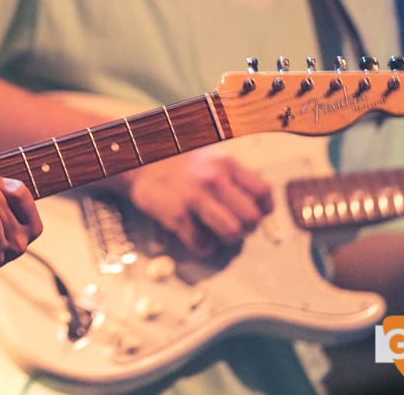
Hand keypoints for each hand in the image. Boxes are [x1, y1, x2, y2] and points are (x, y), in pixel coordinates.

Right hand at [114, 146, 272, 256]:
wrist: (139, 162)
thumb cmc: (177, 162)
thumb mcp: (210, 158)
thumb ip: (234, 177)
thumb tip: (259, 205)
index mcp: (225, 164)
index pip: (263, 193)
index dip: (264, 209)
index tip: (257, 214)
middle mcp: (213, 179)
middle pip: (251, 218)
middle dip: (247, 228)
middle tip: (236, 227)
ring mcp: (194, 197)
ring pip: (231, 233)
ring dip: (227, 239)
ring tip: (217, 233)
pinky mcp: (176, 215)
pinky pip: (202, 244)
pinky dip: (203, 247)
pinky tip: (197, 236)